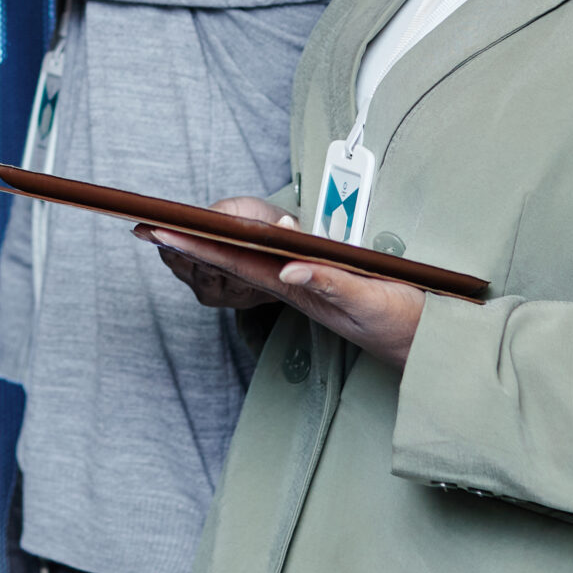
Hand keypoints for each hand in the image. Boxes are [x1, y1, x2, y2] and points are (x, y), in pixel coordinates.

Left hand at [140, 200, 427, 369]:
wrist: (425, 345)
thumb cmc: (401, 322)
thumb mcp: (369, 300)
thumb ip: (332, 284)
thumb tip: (289, 268)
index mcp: (299, 287)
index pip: (237, 262)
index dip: (198, 245)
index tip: (161, 230)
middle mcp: (294, 287)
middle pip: (232, 261)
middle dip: (189, 244)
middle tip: (146, 227)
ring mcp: (304, 288)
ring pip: (247, 263)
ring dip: (210, 248)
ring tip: (174, 232)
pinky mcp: (320, 285)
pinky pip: (273, 266)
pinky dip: (247, 251)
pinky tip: (232, 245)